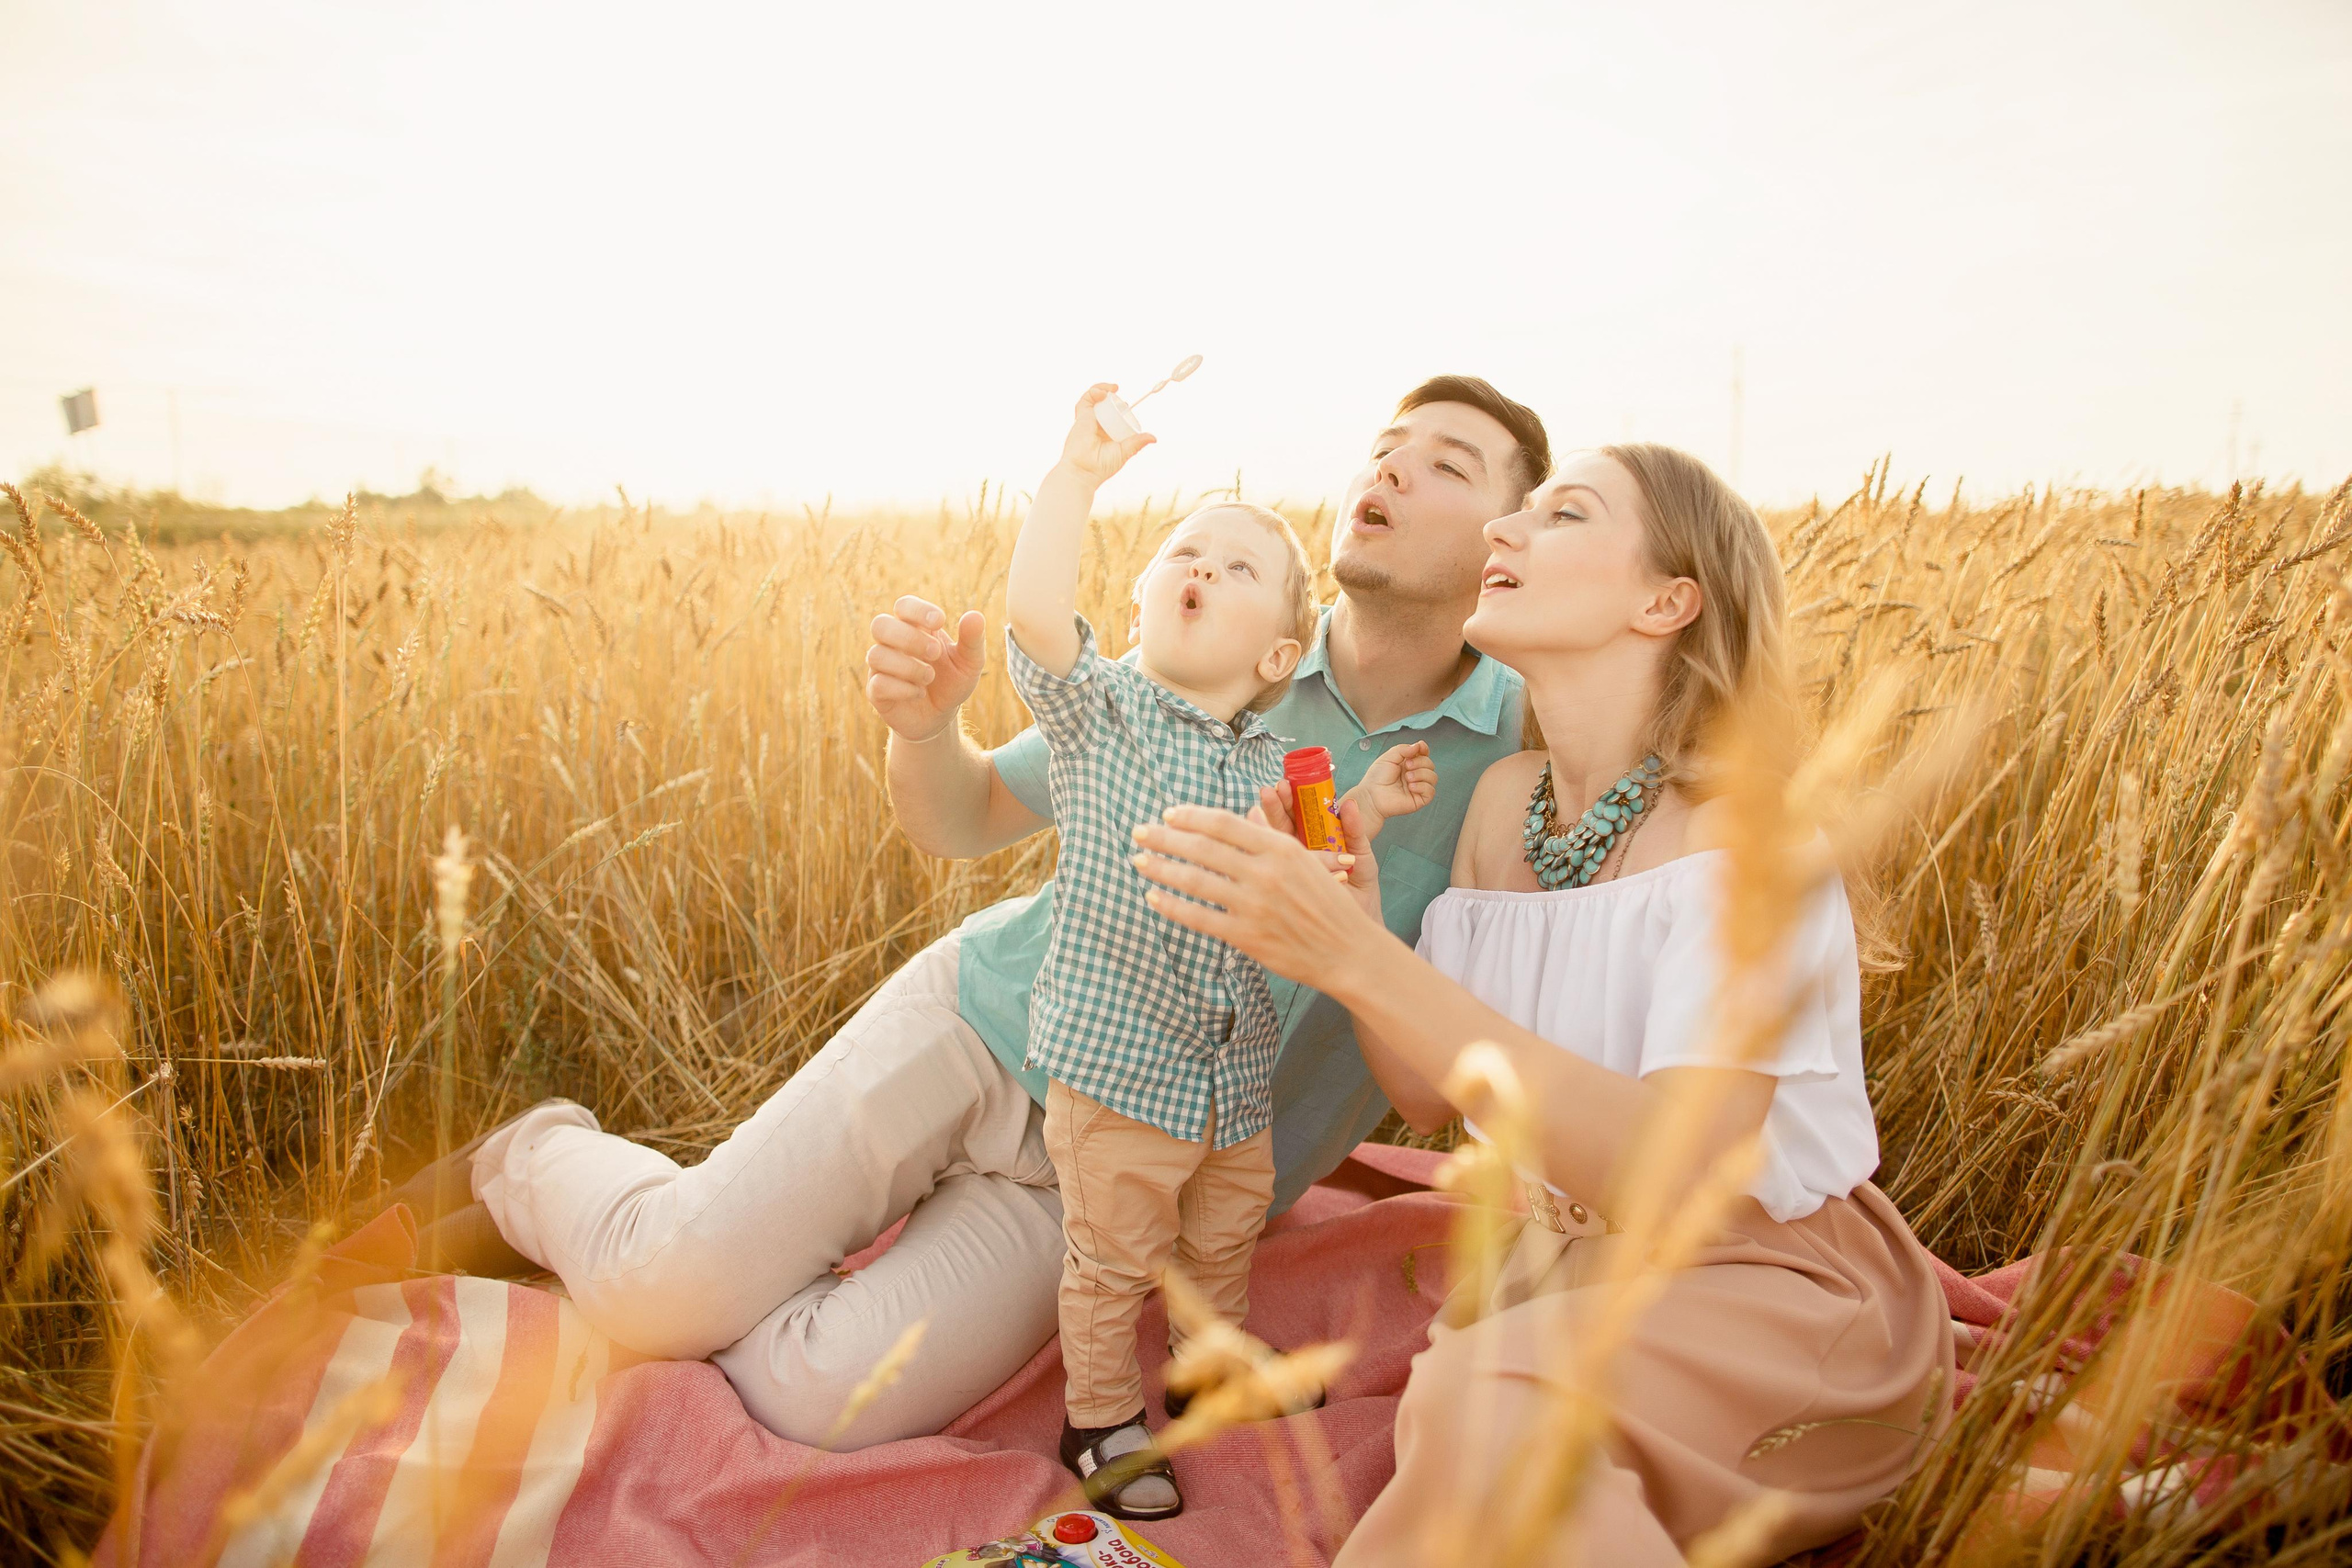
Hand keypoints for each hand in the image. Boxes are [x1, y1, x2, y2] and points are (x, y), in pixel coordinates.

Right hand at [866, 596, 985, 741]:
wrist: (940, 717)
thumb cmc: (951, 682)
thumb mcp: (969, 663)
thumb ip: (972, 640)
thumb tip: (975, 615)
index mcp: (914, 628)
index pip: (903, 605)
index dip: (917, 609)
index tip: (940, 621)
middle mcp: (892, 644)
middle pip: (880, 624)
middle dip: (909, 638)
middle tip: (935, 653)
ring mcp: (881, 667)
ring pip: (876, 655)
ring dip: (908, 666)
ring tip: (930, 677)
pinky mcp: (876, 692)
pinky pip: (878, 683)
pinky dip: (902, 688)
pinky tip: (919, 692)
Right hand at [1058, 383, 1157, 484]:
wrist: (1085, 470)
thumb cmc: (1102, 466)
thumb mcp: (1124, 452)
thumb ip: (1137, 443)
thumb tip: (1154, 438)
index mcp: (1107, 432)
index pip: (1113, 415)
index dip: (1120, 407)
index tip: (1127, 404)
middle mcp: (1097, 425)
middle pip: (1103, 404)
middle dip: (1112, 396)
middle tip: (1122, 397)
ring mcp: (1088, 420)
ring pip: (1093, 399)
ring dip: (1102, 388)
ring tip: (1114, 388)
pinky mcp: (1081, 417)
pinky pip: (1085, 400)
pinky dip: (1093, 392)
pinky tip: (1102, 394)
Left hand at [1129, 800, 1385, 991]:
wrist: (1349, 952)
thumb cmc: (1329, 904)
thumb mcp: (1308, 861)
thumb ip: (1272, 839)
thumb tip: (1245, 815)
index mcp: (1281, 848)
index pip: (1223, 823)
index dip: (1190, 816)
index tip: (1168, 814)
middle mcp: (1265, 873)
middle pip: (1202, 847)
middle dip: (1164, 837)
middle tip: (1138, 832)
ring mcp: (1254, 905)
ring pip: (1195, 880)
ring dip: (1160, 868)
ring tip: (1138, 860)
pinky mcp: (1247, 936)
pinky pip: (1199, 918)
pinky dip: (1172, 906)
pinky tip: (1154, 897)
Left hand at [1345, 740, 1435, 840]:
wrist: (1371, 795)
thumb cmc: (1377, 777)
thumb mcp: (1389, 757)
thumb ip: (1404, 749)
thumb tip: (1419, 745)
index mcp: (1408, 763)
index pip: (1424, 755)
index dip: (1425, 750)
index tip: (1421, 747)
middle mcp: (1415, 774)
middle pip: (1430, 764)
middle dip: (1420, 762)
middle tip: (1407, 766)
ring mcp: (1418, 787)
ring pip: (1433, 777)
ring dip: (1421, 774)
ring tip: (1407, 778)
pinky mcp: (1419, 799)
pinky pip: (1431, 791)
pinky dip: (1422, 786)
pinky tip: (1411, 787)